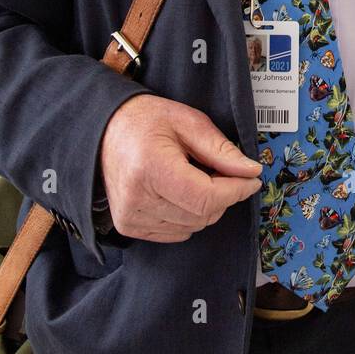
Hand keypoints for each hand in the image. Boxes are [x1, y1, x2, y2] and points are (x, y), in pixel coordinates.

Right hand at [98, 94, 262, 241]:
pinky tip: (179, 191)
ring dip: (205, 206)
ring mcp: (130, 216)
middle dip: (223, 195)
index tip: (251, 180)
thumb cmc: (145, 120)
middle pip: (202, 215)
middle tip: (219, 170)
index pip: (206, 197)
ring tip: (193, 176)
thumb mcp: (188, 121)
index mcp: (150, 167)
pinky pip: (177, 232)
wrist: (103, 130)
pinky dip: (188, 215)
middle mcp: (137, 198)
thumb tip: (250, 172)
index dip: (236, 191)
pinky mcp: (128, 226)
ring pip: (193, 226)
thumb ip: (220, 149)